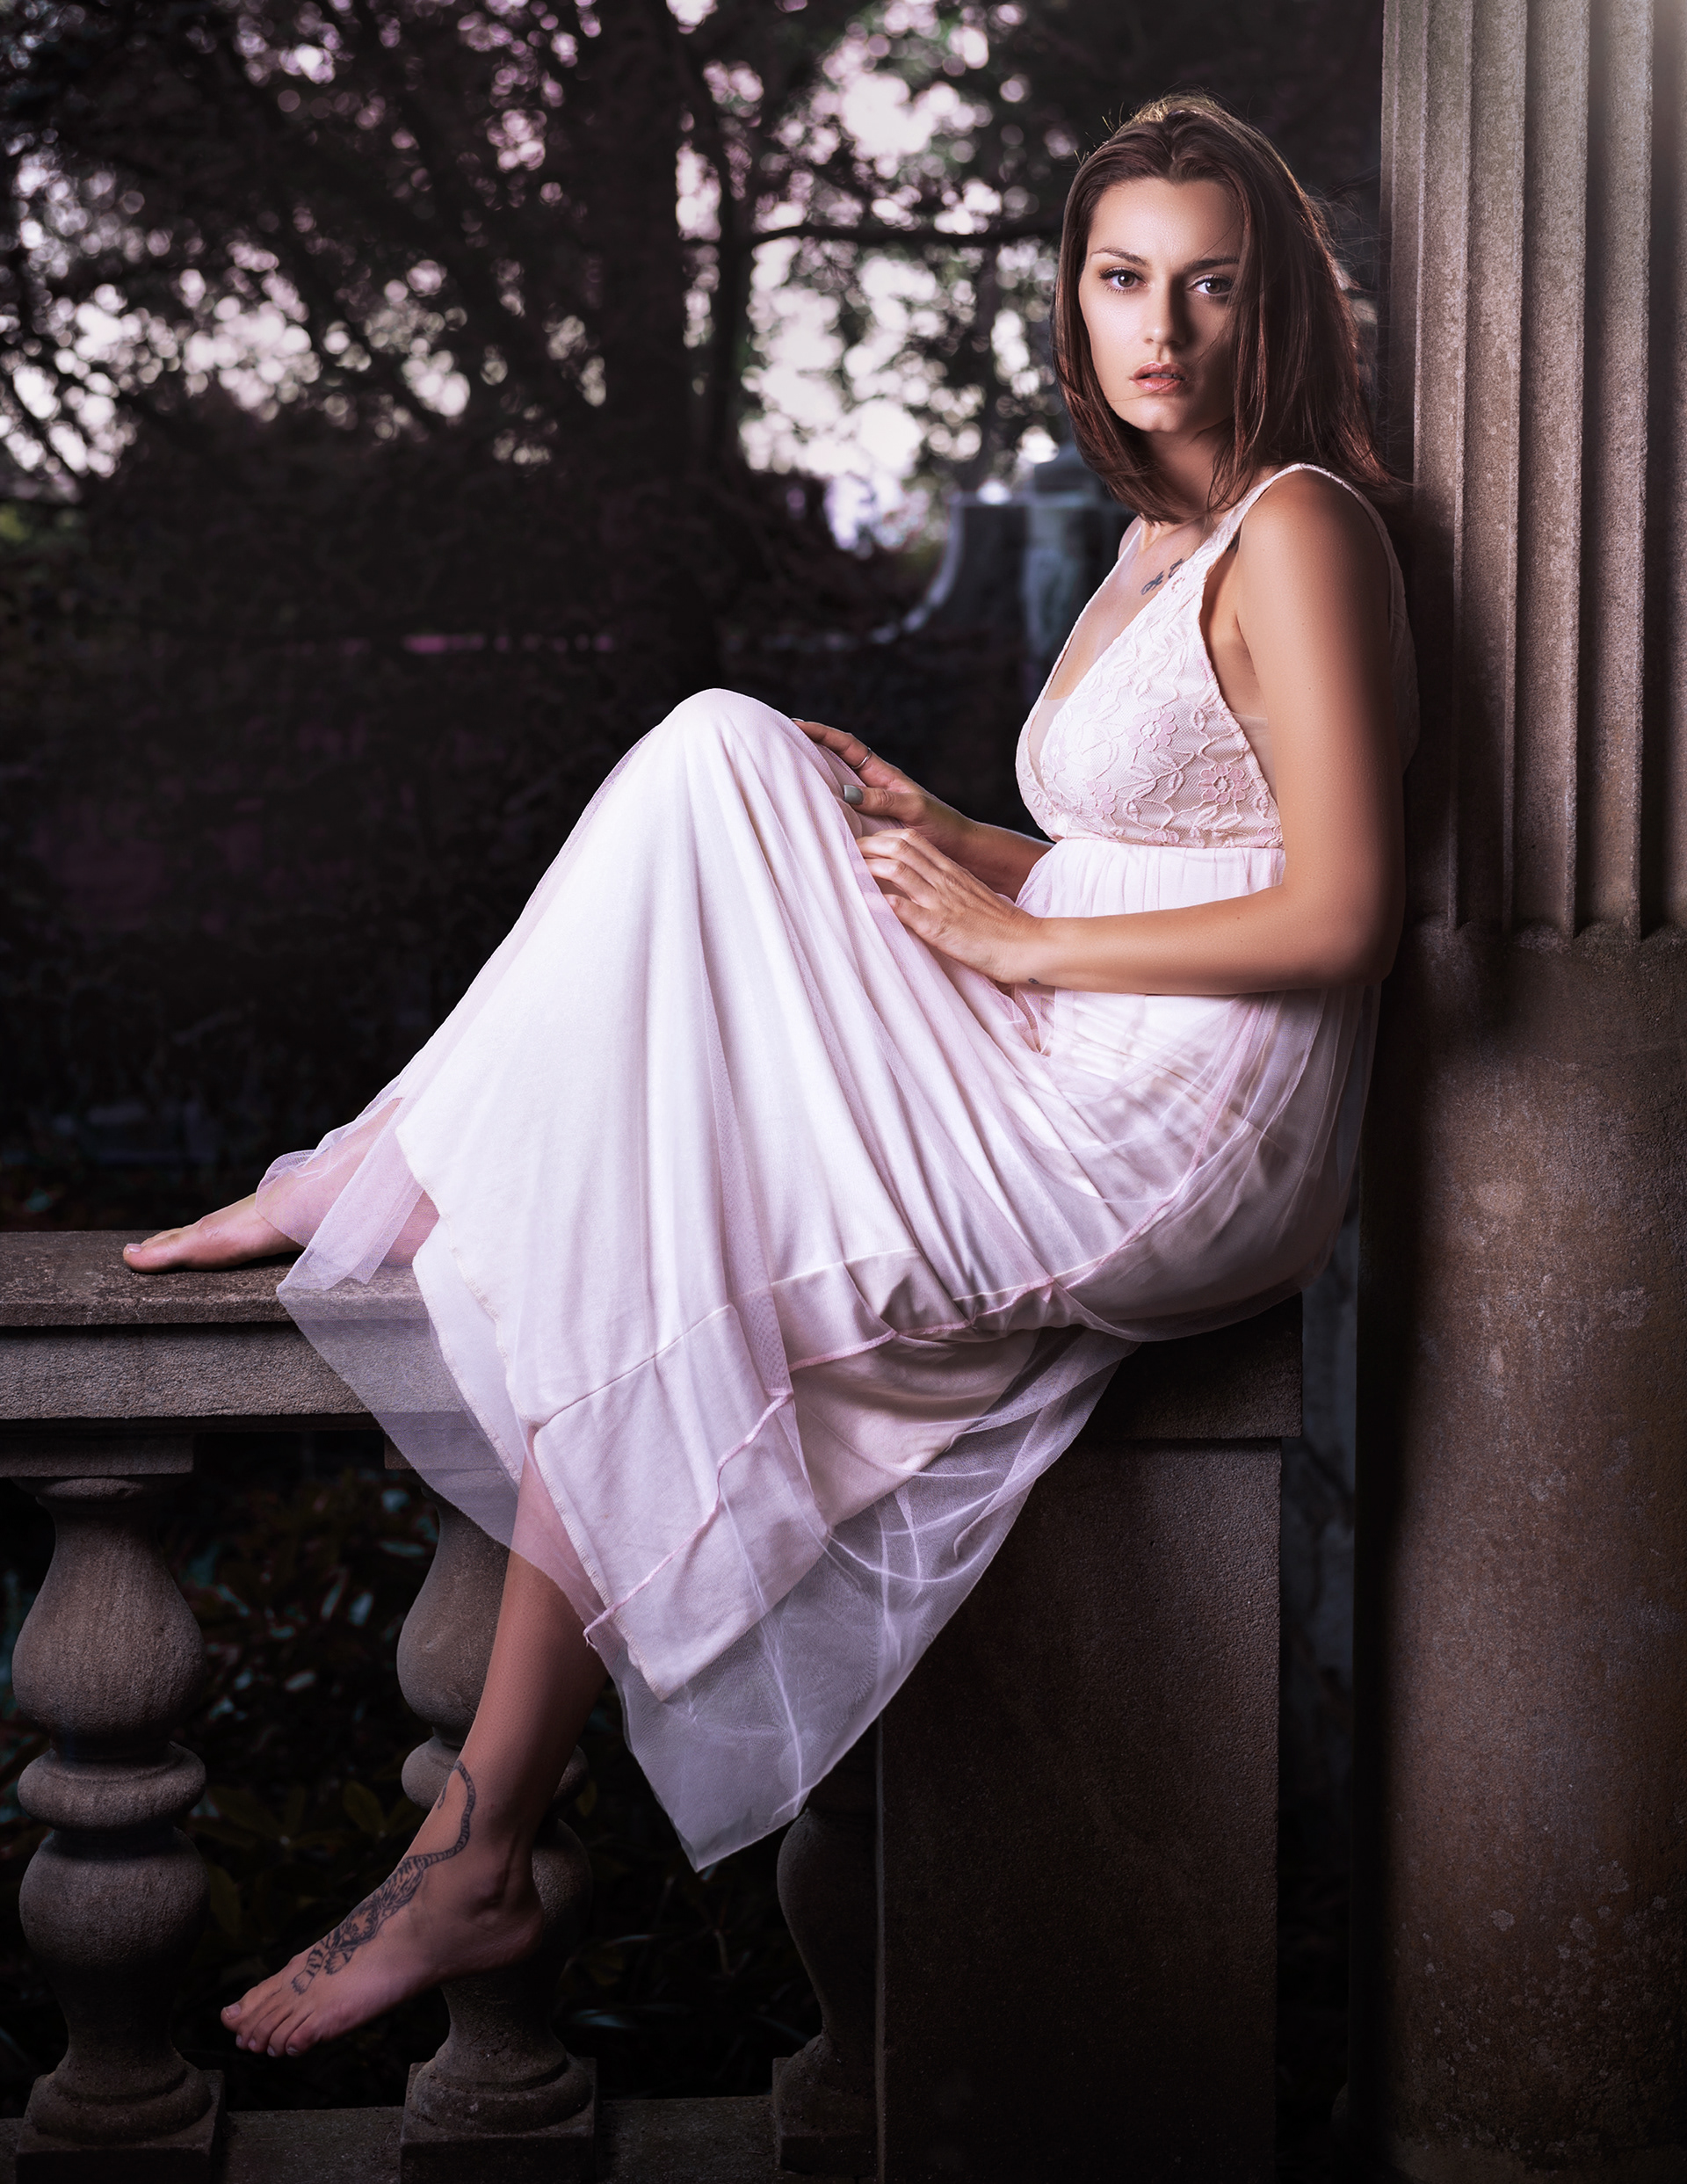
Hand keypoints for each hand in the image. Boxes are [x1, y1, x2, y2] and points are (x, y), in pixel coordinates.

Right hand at [792, 718, 975, 863]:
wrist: (959, 848)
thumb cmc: (940, 827)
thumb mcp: (912, 810)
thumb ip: (882, 800)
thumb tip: (846, 793)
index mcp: (883, 774)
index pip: (846, 746)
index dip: (821, 734)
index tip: (796, 725)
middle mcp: (873, 784)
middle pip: (834, 758)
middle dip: (808, 746)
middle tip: (777, 740)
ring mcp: (870, 802)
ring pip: (834, 782)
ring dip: (811, 774)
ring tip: (781, 769)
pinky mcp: (870, 822)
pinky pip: (840, 808)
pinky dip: (823, 804)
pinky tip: (806, 811)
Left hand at [855, 826, 1043, 985]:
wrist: (1027, 945)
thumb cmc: (1001, 926)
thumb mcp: (972, 896)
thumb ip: (948, 887)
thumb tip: (922, 885)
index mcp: (952, 872)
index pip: (912, 839)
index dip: (882, 835)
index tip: (862, 841)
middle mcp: (944, 881)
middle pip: (900, 847)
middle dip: (868, 846)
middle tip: (845, 852)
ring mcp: (941, 903)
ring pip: (899, 871)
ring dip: (868, 868)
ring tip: (846, 870)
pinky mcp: (940, 929)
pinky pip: (905, 909)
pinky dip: (881, 903)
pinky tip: (863, 901)